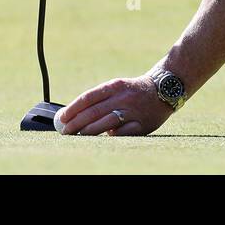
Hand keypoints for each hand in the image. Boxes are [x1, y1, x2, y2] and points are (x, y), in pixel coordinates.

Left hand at [56, 75, 172, 135]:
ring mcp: (133, 111)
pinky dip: (111, 136)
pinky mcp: (142, 125)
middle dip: (76, 123)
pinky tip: (103, 138)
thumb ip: (101, 99)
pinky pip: (123, 133)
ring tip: (78, 136)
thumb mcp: (117, 88)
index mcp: (114, 86)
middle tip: (65, 131)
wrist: (163, 90)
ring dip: (89, 131)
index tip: (61, 117)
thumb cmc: (133, 91)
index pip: (88, 97)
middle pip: (94, 112)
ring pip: (106, 123)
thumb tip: (77, 116)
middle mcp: (123, 97)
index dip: (73, 108)